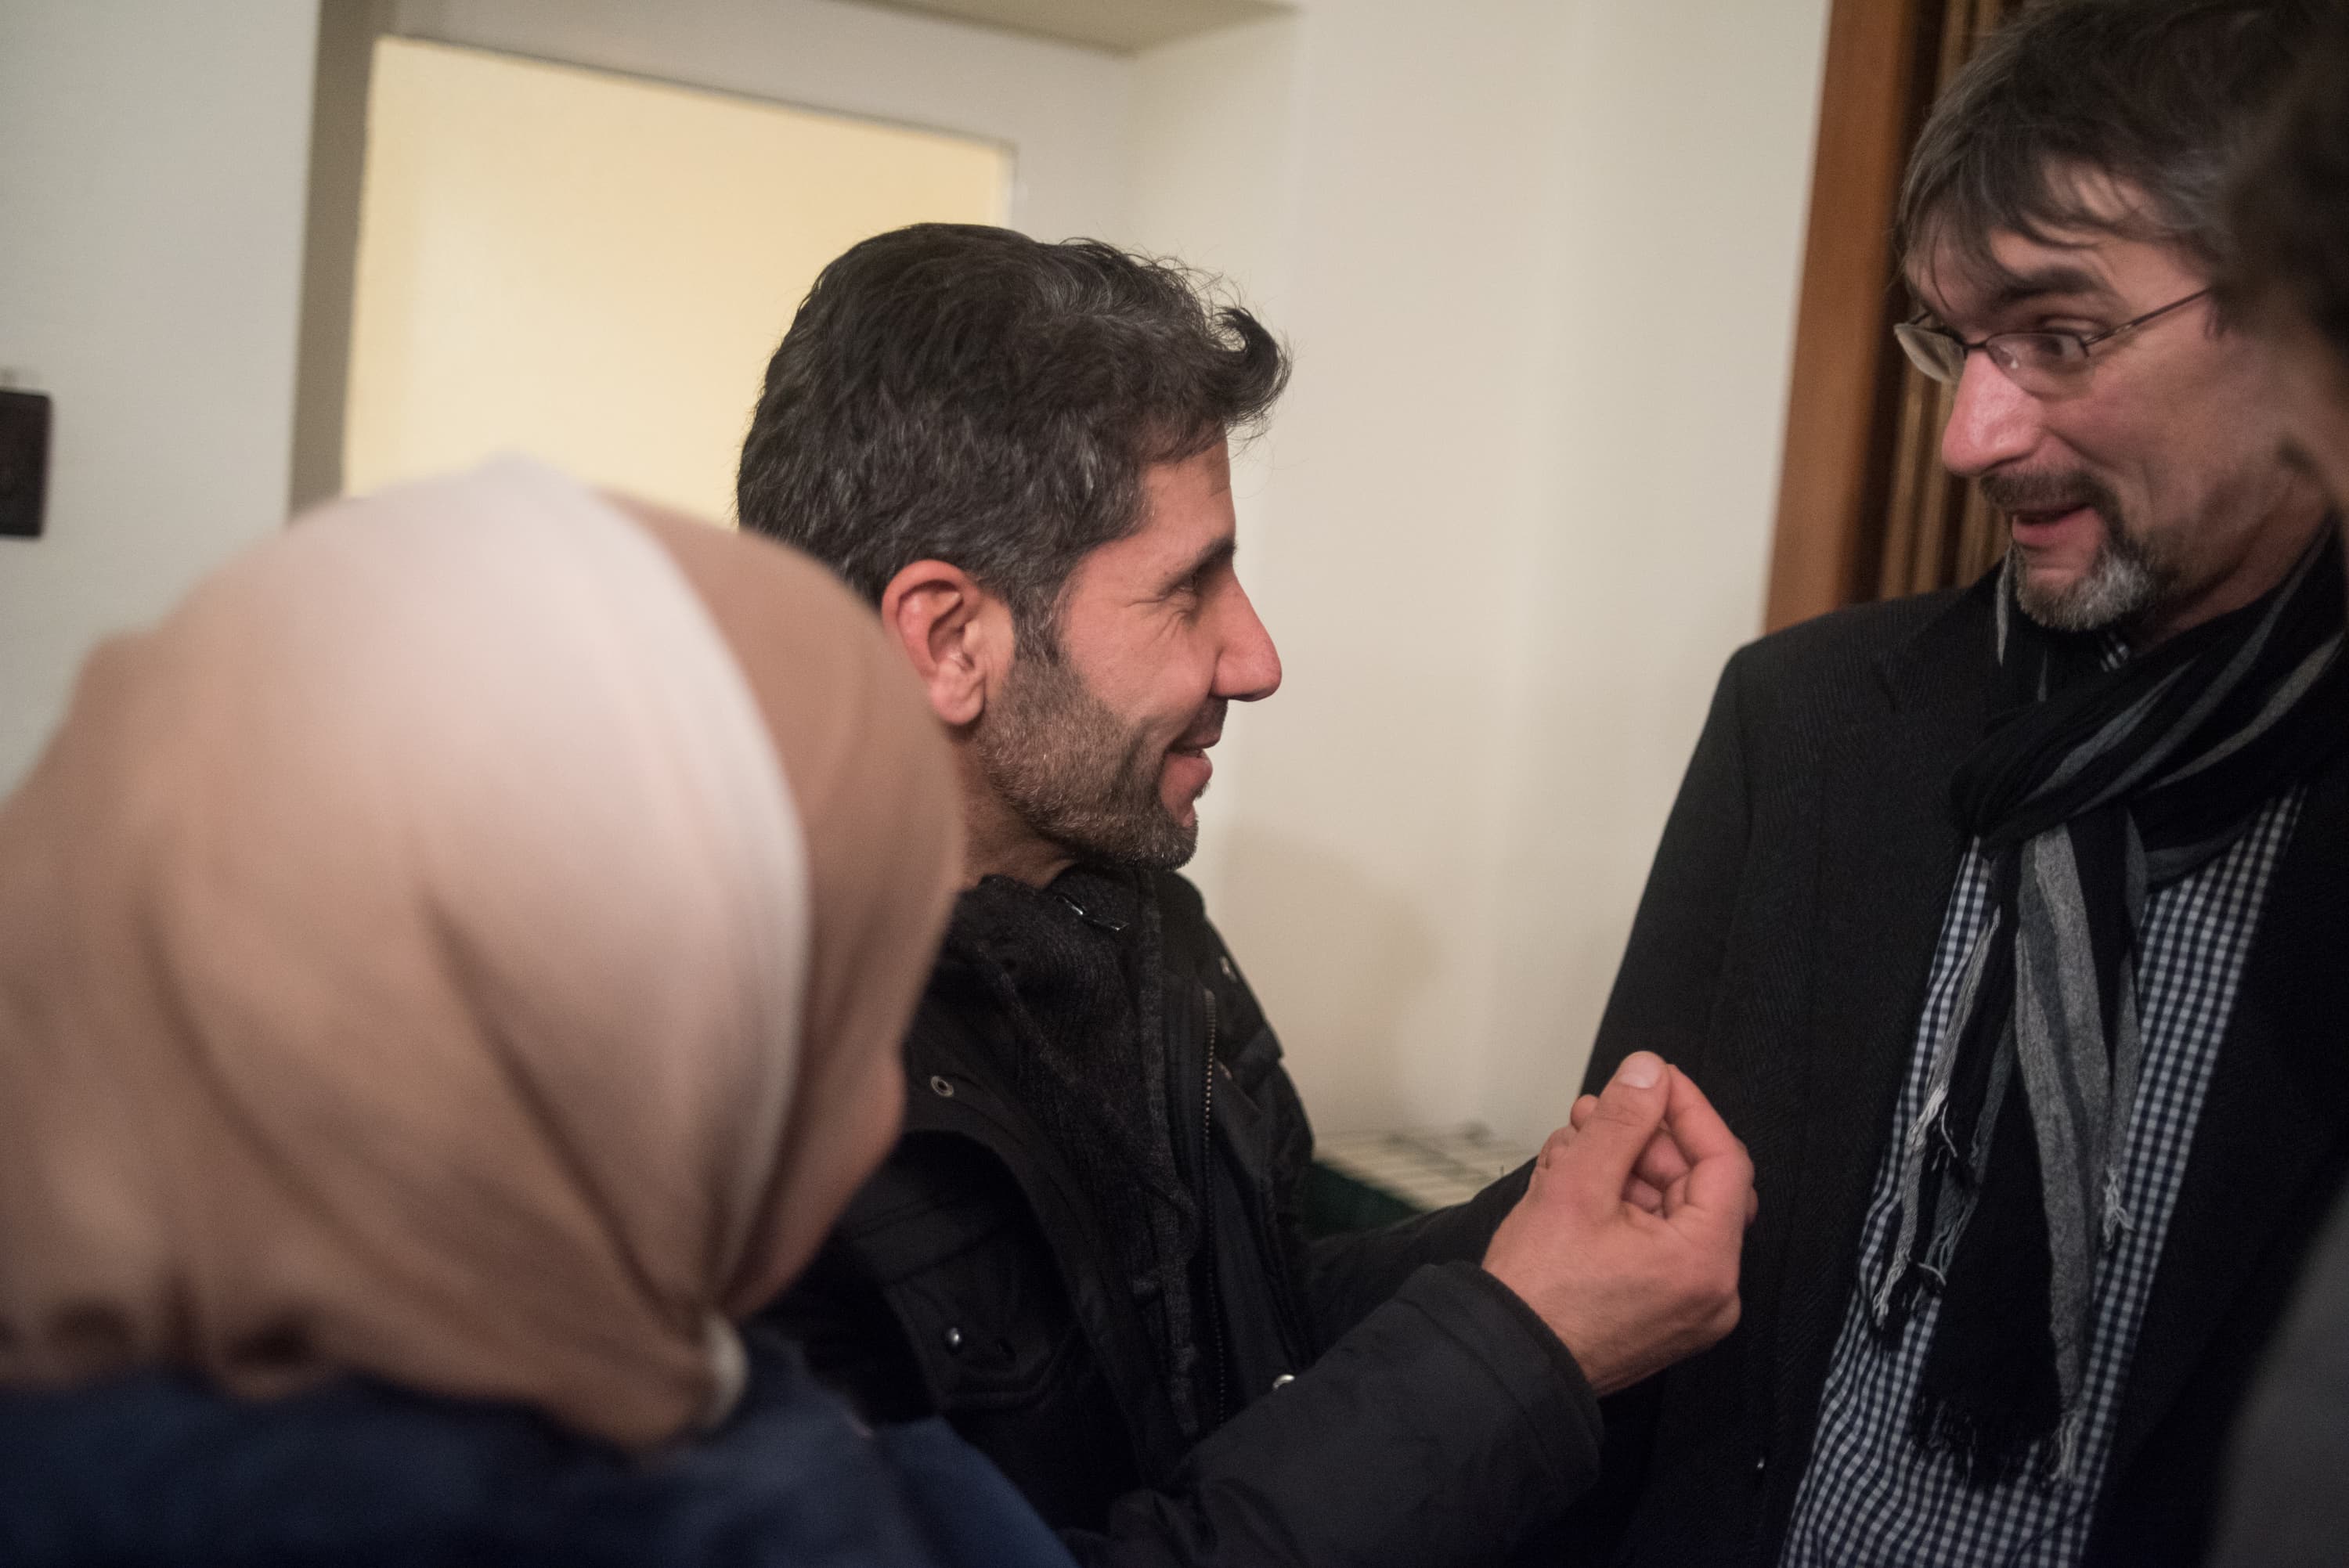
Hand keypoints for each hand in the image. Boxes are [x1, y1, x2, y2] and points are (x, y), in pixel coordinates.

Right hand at [1480, 1052, 1752, 1395]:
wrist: (1504, 1363)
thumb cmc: (1536, 1292)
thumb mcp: (1576, 1186)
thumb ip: (1621, 1121)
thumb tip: (1649, 1072)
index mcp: (1705, 1263)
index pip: (1723, 1160)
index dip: (1686, 1108)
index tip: (1652, 1078)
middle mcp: (1711, 1292)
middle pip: (1695, 1184)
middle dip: (1640, 1140)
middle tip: (1593, 1114)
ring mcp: (1687, 1307)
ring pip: (1669, 1211)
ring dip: (1622, 1170)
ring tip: (1568, 1151)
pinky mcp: (1660, 1314)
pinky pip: (1655, 1243)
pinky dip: (1620, 1208)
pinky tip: (1573, 1186)